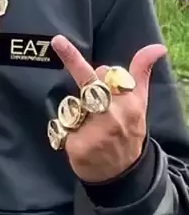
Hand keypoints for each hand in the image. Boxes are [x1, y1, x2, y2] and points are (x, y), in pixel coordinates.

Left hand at [51, 35, 166, 182]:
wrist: (122, 173)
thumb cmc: (129, 131)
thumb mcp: (140, 103)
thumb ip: (141, 72)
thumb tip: (157, 47)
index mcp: (129, 102)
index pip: (103, 72)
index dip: (91, 66)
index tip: (57, 41)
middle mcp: (113, 114)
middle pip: (86, 83)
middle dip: (83, 84)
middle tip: (90, 98)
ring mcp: (96, 131)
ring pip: (71, 103)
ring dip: (75, 110)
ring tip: (87, 123)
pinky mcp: (78, 146)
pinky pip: (61, 127)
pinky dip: (65, 131)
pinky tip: (78, 140)